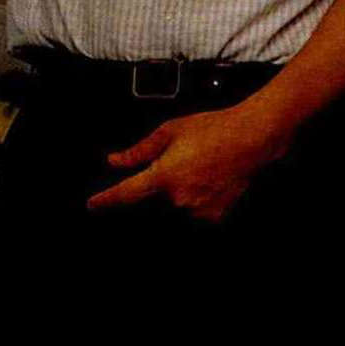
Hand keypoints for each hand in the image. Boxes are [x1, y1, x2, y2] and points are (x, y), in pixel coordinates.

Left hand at [85, 105, 288, 222]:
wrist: (252, 139)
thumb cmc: (212, 128)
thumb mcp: (170, 131)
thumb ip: (139, 151)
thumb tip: (115, 161)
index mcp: (163, 176)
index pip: (126, 195)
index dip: (106, 201)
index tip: (92, 205)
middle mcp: (178, 199)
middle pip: (152, 203)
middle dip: (154, 189)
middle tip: (177, 167)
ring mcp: (198, 211)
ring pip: (173, 209)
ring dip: (174, 196)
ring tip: (195, 170)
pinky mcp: (214, 217)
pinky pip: (193, 213)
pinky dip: (193, 201)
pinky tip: (206, 181)